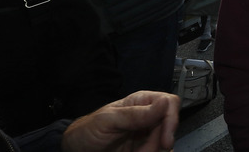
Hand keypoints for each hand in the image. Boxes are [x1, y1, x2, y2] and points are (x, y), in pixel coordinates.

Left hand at [61, 91, 179, 151]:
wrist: (76, 151)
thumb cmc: (88, 130)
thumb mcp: (109, 120)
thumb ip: (136, 114)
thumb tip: (164, 102)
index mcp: (142, 102)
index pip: (169, 103)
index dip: (171, 120)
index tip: (165, 139)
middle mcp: (148, 116)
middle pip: (168, 127)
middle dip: (158, 142)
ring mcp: (146, 134)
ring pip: (163, 143)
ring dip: (151, 151)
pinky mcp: (143, 148)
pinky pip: (155, 151)